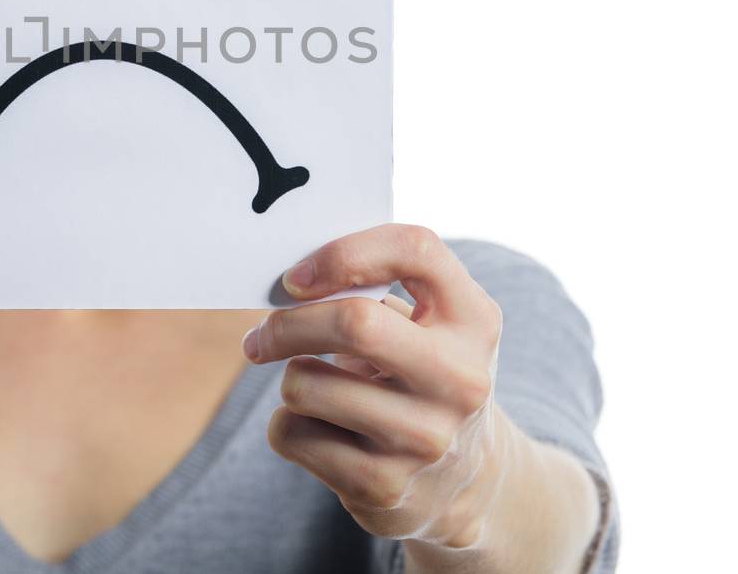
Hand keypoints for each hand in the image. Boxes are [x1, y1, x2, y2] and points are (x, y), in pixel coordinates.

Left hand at [242, 222, 514, 548]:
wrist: (466, 482)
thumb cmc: (423, 376)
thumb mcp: (430, 326)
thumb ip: (378, 290)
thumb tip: (289, 284)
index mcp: (474, 320)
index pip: (416, 250)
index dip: (344, 252)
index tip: (296, 277)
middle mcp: (459, 379)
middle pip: (355, 323)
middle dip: (288, 324)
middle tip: (263, 334)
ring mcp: (424, 438)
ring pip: (304, 384)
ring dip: (292, 379)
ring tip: (315, 388)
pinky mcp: (383, 487)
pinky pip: (290, 434)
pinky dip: (288, 425)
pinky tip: (321, 431)